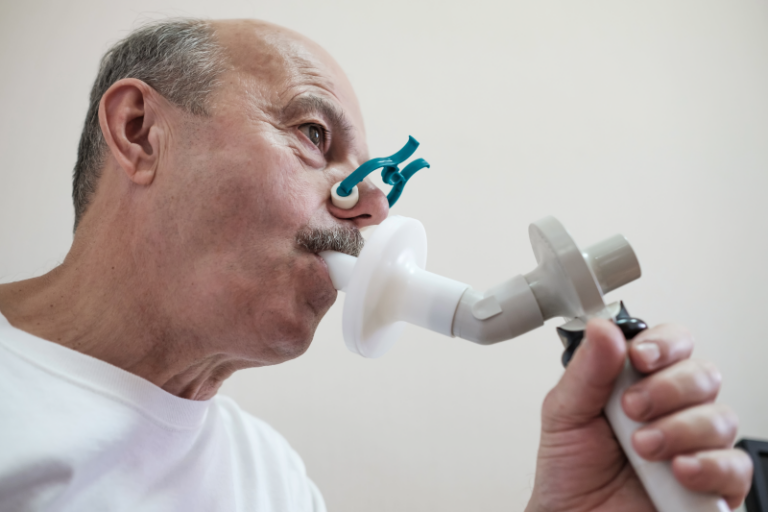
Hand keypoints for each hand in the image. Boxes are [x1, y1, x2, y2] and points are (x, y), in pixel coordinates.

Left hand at [525, 319, 751, 511]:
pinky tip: (678, 470)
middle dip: (668, 388)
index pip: (672, 343)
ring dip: (679, 429)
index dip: (663, 344)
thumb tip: (603, 327)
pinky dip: (707, 465)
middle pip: (703, 374)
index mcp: (638, 383)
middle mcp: (672, 409)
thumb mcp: (565, 415)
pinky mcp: (712, 485)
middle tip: (633, 409)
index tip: (639, 357)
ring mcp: (694, 446)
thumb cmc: (570, 472)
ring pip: (720, 417)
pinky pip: (735, 466)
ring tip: (643, 448)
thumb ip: (586, 371)